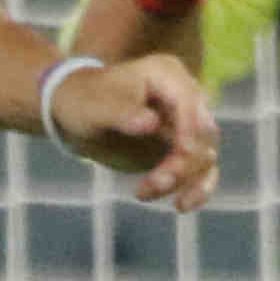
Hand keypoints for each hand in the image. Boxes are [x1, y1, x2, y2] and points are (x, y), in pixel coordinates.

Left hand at [49, 54, 218, 211]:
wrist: (76, 114)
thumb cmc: (84, 101)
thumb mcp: (96, 107)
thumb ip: (122, 113)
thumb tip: (151, 123)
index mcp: (167, 74)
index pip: (189, 101)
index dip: (189, 127)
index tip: (183, 151)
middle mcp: (185, 97)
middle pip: (201, 133)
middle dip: (183, 161)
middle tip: (155, 182)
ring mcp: (186, 125)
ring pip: (203, 156)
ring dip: (182, 179)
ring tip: (143, 192)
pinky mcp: (182, 150)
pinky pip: (202, 170)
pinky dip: (197, 189)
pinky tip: (182, 205)